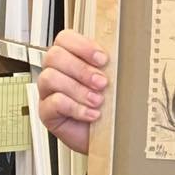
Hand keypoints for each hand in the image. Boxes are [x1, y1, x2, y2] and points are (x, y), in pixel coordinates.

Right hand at [36, 29, 108, 154]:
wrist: (110, 136)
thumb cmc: (112, 106)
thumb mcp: (116, 82)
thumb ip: (114, 65)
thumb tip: (127, 51)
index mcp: (72, 58)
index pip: (65, 38)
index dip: (82, 46)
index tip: (103, 59)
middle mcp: (57, 71)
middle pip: (54, 56)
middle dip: (81, 69)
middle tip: (102, 83)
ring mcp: (49, 92)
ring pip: (50, 78)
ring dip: (78, 89)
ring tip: (98, 101)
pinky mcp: (47, 112)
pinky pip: (53, 103)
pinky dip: (75, 108)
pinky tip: (92, 114)